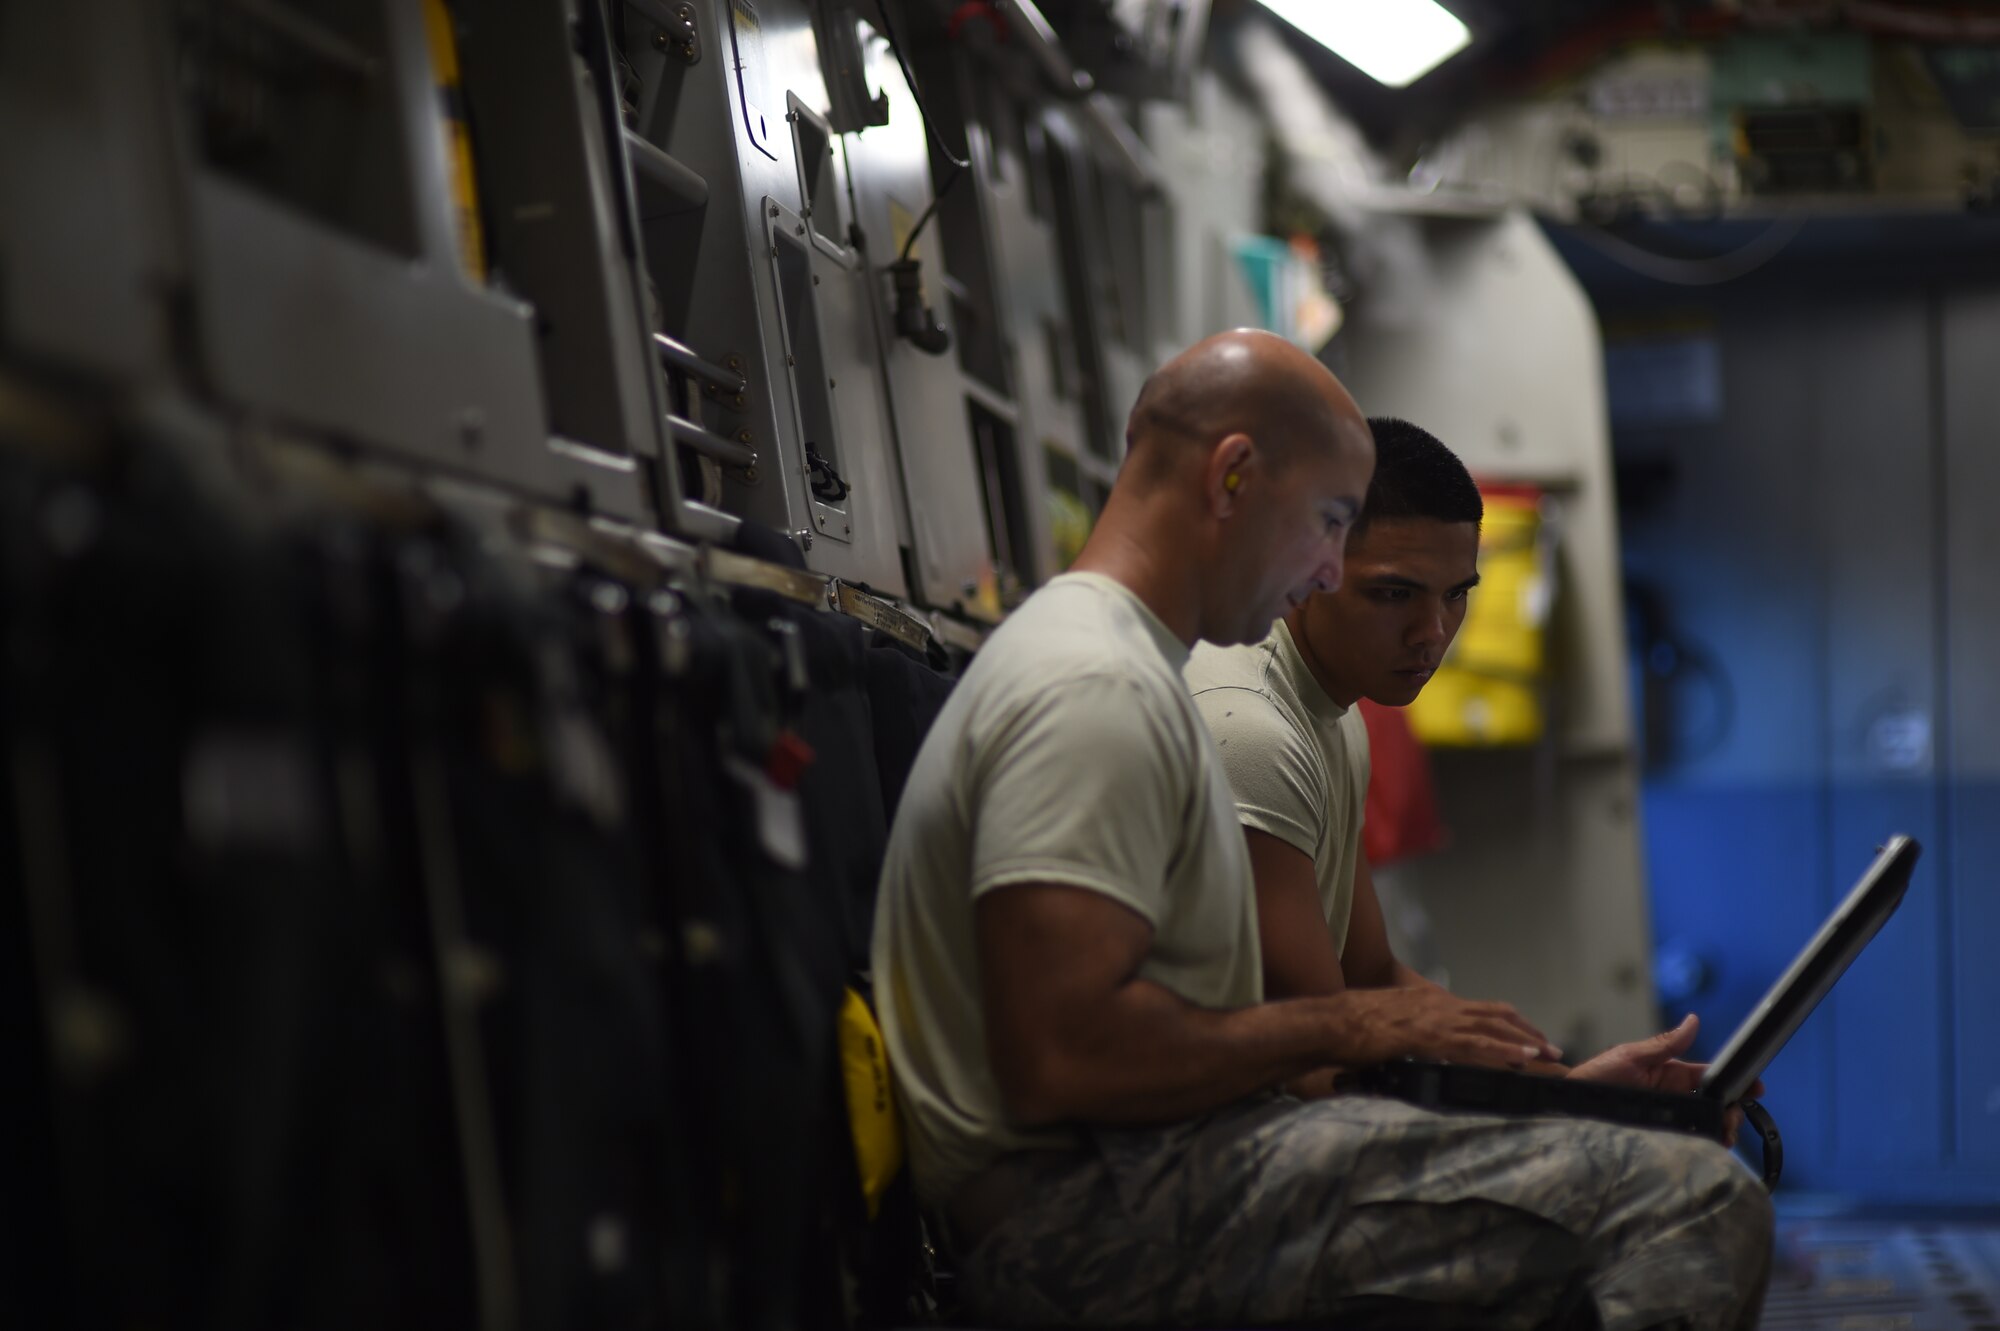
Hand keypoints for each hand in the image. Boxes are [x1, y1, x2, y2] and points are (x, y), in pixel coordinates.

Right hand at [1322, 986, 1560, 1069]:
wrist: (1332, 1021)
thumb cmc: (1352, 1026)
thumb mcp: (1389, 1022)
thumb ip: (1410, 1030)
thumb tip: (1420, 1046)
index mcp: (1431, 1001)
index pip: (1480, 1010)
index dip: (1509, 1023)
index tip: (1530, 1038)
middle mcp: (1440, 1004)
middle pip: (1495, 1016)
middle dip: (1526, 1033)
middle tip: (1552, 1050)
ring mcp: (1436, 1019)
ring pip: (1492, 1028)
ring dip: (1524, 1043)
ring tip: (1549, 1056)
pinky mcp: (1431, 1036)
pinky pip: (1475, 1044)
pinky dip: (1502, 1051)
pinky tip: (1522, 1059)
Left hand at [1567, 1015, 1764, 1145]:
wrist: (1570, 1103)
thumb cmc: (1596, 1076)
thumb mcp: (1630, 1056)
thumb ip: (1664, 1044)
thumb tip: (1693, 1020)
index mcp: (1669, 1073)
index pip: (1708, 1077)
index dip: (1733, 1084)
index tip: (1756, 1089)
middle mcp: (1671, 1094)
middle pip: (1712, 1103)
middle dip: (1729, 1112)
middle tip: (1733, 1123)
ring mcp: (1665, 1114)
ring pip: (1702, 1123)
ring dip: (1718, 1129)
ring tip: (1723, 1137)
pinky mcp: (1657, 1132)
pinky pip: (1684, 1138)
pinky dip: (1699, 1142)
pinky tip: (1708, 1147)